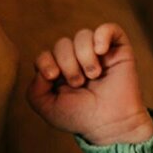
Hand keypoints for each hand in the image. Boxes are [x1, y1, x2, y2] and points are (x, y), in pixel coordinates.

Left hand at [26, 23, 152, 145]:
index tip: (53, 77)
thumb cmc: (80, 118)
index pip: (45, 54)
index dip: (45, 61)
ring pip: (83, 35)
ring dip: (84, 56)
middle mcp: (77, 59)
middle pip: (62, 43)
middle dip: (67, 63)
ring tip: (93, 75)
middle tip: (78, 83)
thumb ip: (34, 90)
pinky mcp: (118, 50)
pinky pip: (109, 28)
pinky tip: (101, 52)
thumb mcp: (48, 108)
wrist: (110, 124)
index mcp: (59, 71)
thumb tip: (43, 69)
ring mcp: (97, 53)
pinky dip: (102, 35)